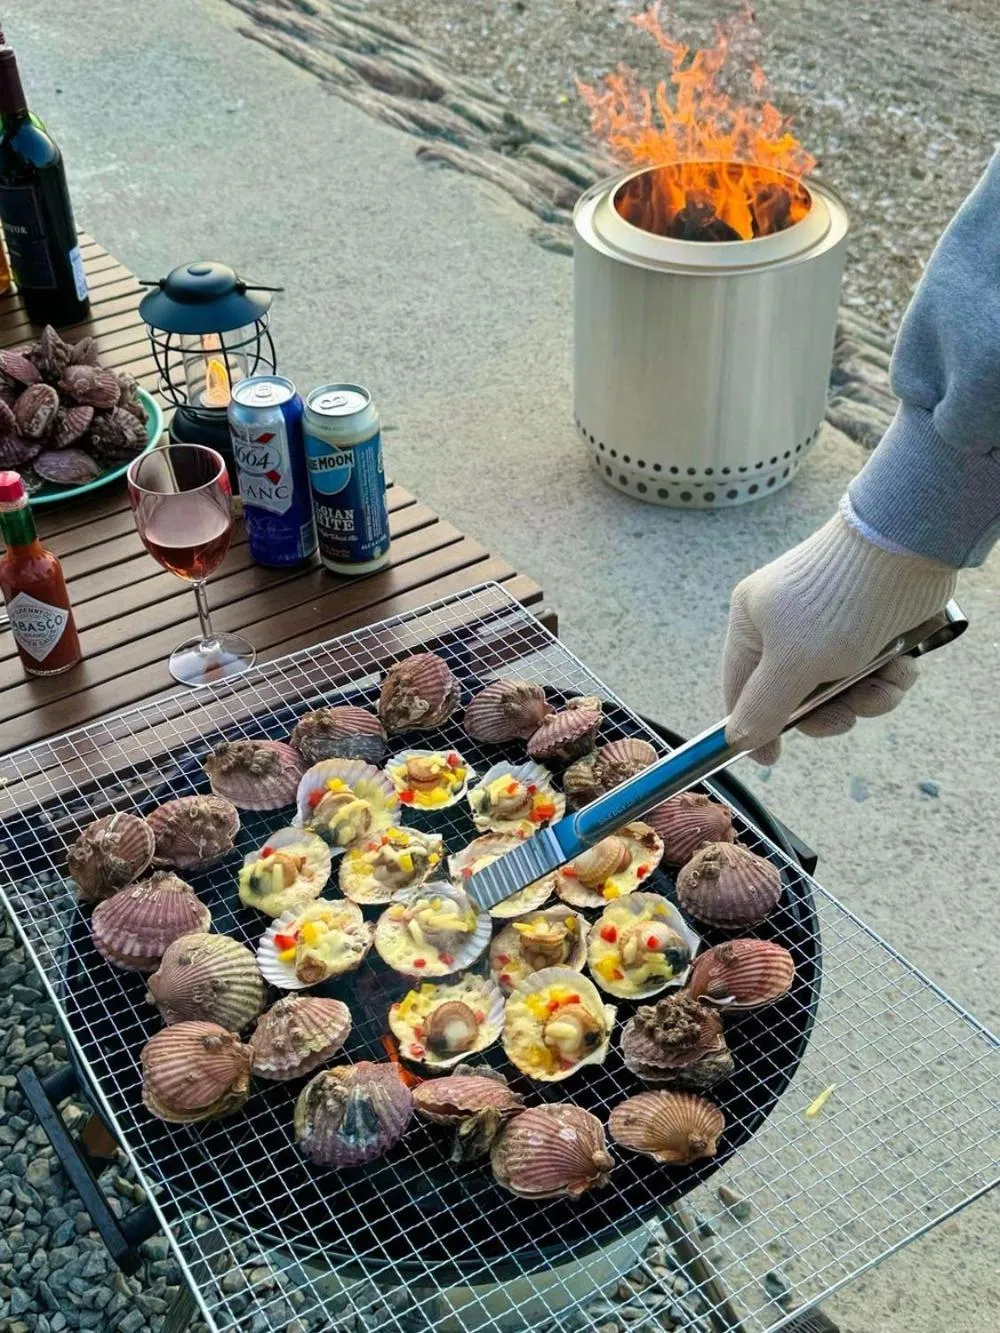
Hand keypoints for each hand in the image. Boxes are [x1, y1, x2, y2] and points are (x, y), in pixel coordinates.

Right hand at [723, 514, 957, 763]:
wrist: (905, 549)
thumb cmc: (836, 604)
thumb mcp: (791, 665)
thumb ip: (762, 708)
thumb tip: (737, 741)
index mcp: (753, 622)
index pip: (741, 687)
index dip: (756, 726)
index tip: (773, 758)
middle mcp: (787, 624)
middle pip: (796, 695)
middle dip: (829, 711)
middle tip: (846, 716)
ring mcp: (831, 625)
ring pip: (841, 687)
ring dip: (866, 697)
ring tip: (883, 684)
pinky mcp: (871, 626)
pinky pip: (872, 671)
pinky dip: (888, 677)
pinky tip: (901, 667)